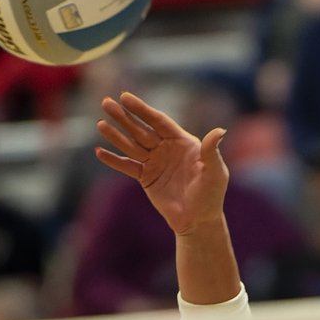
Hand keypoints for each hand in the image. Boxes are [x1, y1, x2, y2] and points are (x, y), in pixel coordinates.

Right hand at [96, 92, 228, 235]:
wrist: (198, 221)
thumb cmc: (211, 195)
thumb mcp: (214, 173)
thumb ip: (211, 151)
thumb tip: (219, 131)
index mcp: (182, 142)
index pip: (159, 121)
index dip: (142, 109)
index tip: (125, 98)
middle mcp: (166, 148)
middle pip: (141, 130)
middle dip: (124, 117)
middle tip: (106, 103)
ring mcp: (155, 163)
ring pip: (132, 145)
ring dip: (116, 135)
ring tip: (100, 124)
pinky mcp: (146, 178)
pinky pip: (127, 167)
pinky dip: (114, 161)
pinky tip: (99, 152)